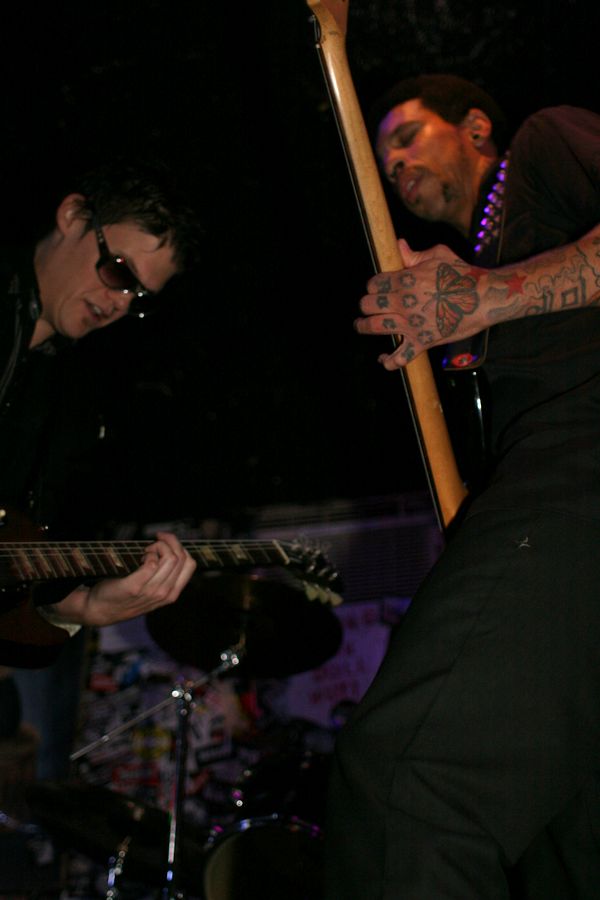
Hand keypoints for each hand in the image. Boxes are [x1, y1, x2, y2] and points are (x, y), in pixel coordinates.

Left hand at [50, 532, 196, 626]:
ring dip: (157, 547)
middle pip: (180, 557)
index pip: (190, 564)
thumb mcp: (153, 591)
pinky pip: (151, 563)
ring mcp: (151, 591)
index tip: (166, 541)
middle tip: (154, 543)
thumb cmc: (128, 596)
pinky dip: (147, 554)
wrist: (102, 610)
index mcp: (173, 593)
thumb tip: (172, 550)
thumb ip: (165, 577)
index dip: (180, 547)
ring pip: (169, 558)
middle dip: (169, 542)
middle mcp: (165, 593)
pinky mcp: (135, 586)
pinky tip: (140, 557)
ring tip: (146, 551)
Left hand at [355, 240, 485, 368]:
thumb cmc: (463, 274)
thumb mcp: (438, 255)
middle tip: (367, 305)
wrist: (484, 298)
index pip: (374, 284)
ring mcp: (411, 324)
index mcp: (405, 280)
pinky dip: (389, 361)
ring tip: (360, 325)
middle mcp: (403, 303)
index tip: (376, 287)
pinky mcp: (422, 342)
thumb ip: (414, 254)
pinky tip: (383, 359)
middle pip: (368, 305)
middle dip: (365, 304)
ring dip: (363, 326)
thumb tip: (398, 245)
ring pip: (375, 327)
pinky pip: (400, 358)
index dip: (372, 285)